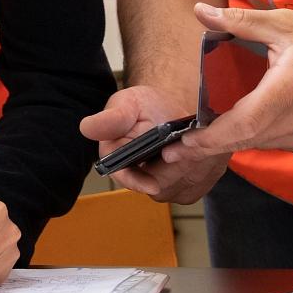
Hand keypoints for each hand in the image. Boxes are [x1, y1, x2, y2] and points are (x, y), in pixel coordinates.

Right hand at [81, 84, 228, 203]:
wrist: (172, 109)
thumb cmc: (144, 106)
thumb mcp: (126, 105)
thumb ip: (110, 120)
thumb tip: (86, 128)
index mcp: (118, 160)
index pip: (126, 178)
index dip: (138, 182)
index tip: (152, 184)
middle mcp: (140, 178)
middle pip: (160, 185)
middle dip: (176, 164)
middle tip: (187, 141)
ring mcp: (165, 186)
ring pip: (182, 185)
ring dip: (193, 162)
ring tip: (195, 141)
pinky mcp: (187, 187)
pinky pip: (201, 183)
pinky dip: (206, 165)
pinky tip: (202, 149)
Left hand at [161, 2, 292, 165]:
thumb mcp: (286, 24)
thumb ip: (240, 21)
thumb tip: (199, 10)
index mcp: (289, 93)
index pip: (240, 126)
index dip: (208, 140)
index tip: (180, 146)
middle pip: (245, 139)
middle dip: (211, 144)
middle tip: (177, 150)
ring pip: (261, 143)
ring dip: (236, 137)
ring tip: (206, 135)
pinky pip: (278, 143)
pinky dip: (260, 135)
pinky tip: (250, 122)